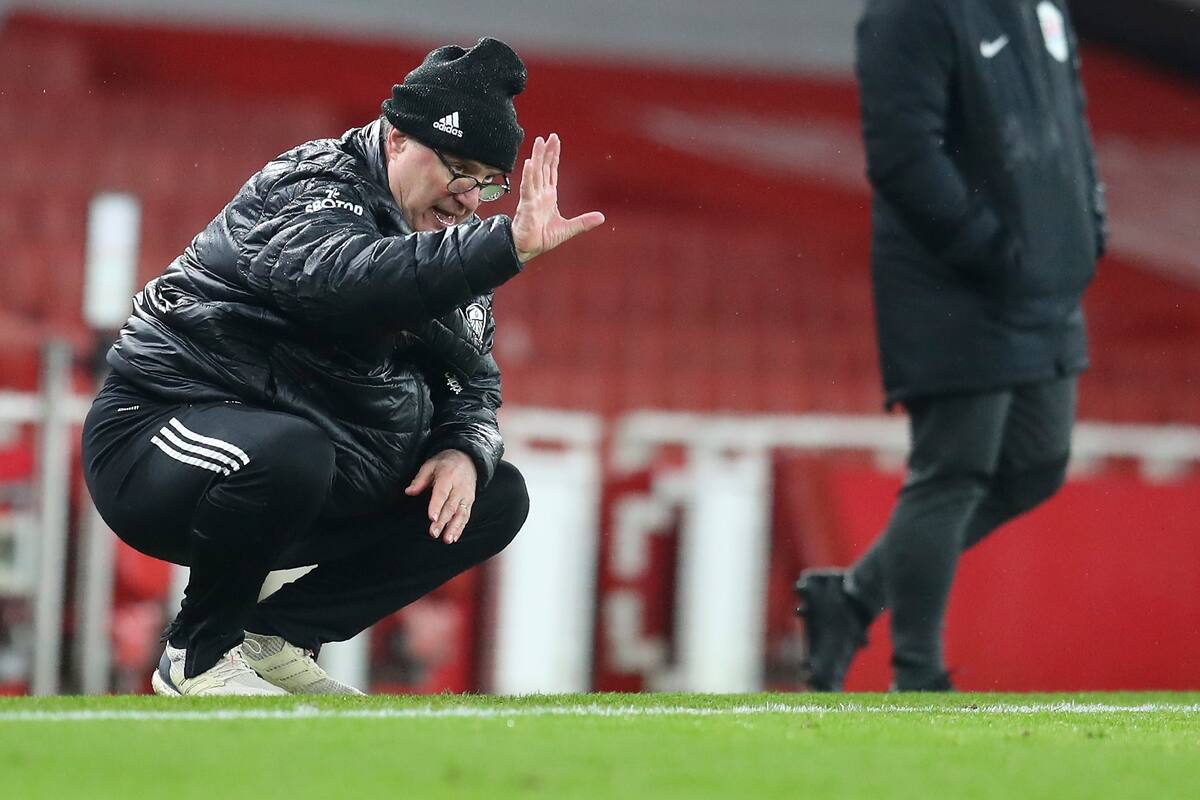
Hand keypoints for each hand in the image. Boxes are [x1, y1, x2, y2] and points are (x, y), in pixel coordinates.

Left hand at [404, 449, 477, 542]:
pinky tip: (454, 537)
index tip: (431, 518)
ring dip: (454, 528)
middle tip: (434, 533)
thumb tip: (409, 492)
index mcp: (448, 476)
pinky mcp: (470, 502)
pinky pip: (466, 516)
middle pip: (451, 506)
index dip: (437, 506)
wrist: (468, 459)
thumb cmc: (445, 463)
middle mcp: (459, 487)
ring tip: (447, 539)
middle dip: (443, 521)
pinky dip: (461, 528)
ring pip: (461, 513)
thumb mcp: (430, 465)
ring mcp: (466, 496)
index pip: (442, 493)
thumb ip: (420, 479)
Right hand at [511, 133, 604, 262]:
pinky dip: (528, 175)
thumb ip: (584, 222)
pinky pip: (527, 188)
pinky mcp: (526, 205)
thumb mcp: (568, 229)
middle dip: (546, 151)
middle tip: (549, 136)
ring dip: (537, 157)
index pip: (551, 171)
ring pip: (535, 173)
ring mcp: (532, 198)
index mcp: (548, 196)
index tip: (555, 142)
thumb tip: (602, 217)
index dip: (553, 156)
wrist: (527, 249)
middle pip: (543, 167)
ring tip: (538, 142)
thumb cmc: (541, 238)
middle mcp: (539, 194)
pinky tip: (530, 163)